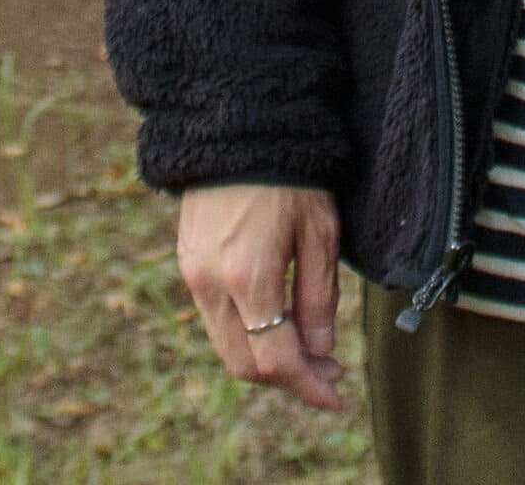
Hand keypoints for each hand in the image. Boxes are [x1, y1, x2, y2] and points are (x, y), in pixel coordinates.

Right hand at [177, 184, 344, 412]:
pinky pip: (216, 317)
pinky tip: (278, 320)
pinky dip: (247, 332)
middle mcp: (211, 284)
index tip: (336, 396)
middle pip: (245, 363)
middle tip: (328, 372)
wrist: (240, 128)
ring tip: (308, 348)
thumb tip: (320, 352)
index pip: (275, 359)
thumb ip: (319, 298)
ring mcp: (193, 275)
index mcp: (249, 276)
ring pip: (228, 344)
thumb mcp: (321, 232)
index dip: (307, 385)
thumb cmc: (292, 174)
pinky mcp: (188, 263)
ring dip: (266, 358)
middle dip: (288, 377)